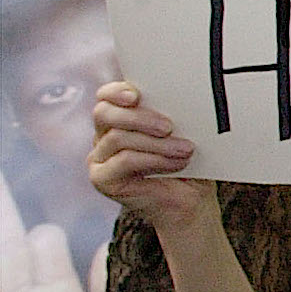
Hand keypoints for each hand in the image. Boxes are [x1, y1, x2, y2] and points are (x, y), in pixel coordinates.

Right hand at [87, 80, 216, 231]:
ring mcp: (99, 158)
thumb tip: (180, 96)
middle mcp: (102, 136)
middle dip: (139, 117)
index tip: (136, 95)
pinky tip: (177, 163)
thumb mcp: (182, 132)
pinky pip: (123, 161)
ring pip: (118, 138)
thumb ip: (171, 114)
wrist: (190, 200)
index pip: (105, 96)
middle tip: (168, 127)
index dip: (115, 91)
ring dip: (157, 143)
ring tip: (185, 149)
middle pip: (104, 113)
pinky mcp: (101, 179)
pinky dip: (154, 160)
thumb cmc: (188, 162)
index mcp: (119, 118)